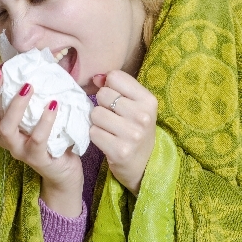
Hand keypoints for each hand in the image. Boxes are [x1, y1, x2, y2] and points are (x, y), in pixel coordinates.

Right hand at [0, 66, 83, 216]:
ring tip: (29, 86)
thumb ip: (34, 95)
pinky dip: (45, 120)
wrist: (64, 172)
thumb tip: (40, 62)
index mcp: (1, 125)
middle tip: (3, 72)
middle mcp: (4, 138)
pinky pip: (37, 139)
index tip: (0, 67)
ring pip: (6, 128)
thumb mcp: (37, 114)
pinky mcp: (37, 159)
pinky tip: (53, 104)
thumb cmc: (50, 137)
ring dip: (16, 105)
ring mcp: (19, 150)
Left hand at [90, 70, 157, 194]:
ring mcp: (132, 135)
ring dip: (97, 122)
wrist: (144, 164)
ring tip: (109, 129)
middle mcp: (143, 116)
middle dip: (102, 104)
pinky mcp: (120, 151)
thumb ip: (117, 87)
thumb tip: (96, 77)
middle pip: (103, 94)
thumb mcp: (135, 105)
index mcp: (148, 100)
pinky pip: (93, 132)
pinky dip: (96, 136)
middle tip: (112, 117)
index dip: (109, 86)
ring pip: (96, 113)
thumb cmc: (135, 128)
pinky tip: (107, 140)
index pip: (115, 77)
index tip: (116, 99)